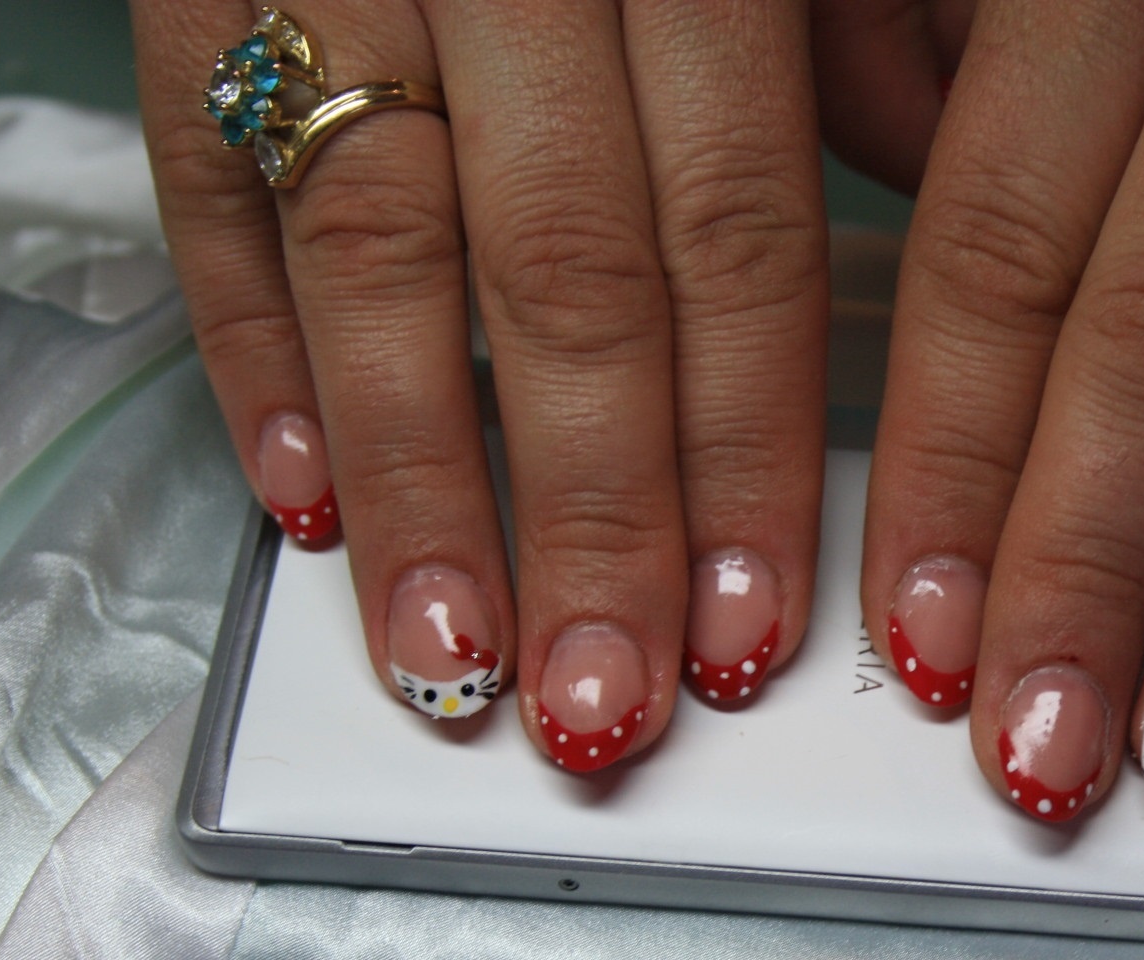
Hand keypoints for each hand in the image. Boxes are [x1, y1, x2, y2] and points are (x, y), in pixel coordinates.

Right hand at [133, 0, 827, 766]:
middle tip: (606, 708)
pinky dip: (246, 349)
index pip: (736, 231)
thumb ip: (871, 35)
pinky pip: (206, 182)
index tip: (752, 625)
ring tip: (451, 658)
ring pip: (377, 253)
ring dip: (418, 484)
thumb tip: (937, 209)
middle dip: (591, 513)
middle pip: (563, 277)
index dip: (745, 447)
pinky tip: (299, 501)